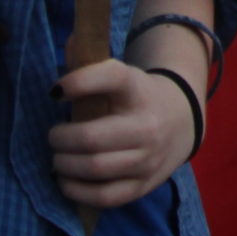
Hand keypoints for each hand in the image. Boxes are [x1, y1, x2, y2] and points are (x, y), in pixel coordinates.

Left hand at [48, 58, 197, 207]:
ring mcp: (148, 158)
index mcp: (138, 89)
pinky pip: (104, 196)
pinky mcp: (144, 185)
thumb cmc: (137, 96)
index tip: (54, 92)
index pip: (112, 77)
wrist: (183, 121)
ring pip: (94, 168)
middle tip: (54, 135)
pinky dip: (76, 190)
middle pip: (91, 137)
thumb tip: (71, 39)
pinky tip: (66, 179)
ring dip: (64, 164)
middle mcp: (147, 124)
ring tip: (59, 157)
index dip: (78, 81)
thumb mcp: (122, 74)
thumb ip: (92, 60)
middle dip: (60, 138)